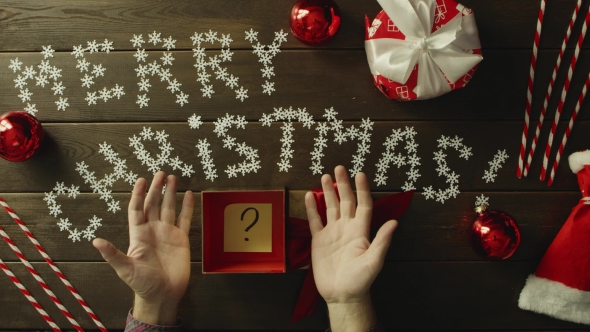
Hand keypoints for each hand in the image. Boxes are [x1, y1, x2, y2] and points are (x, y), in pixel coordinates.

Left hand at [93, 171, 193, 325]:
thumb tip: (96, 241)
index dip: (139, 195)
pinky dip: (187, 207)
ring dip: (171, 193)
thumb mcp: (125, 269)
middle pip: (153, 204)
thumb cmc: (142, 283)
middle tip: (161, 173)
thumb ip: (112, 254)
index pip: (138, 209)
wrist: (163, 295)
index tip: (142, 180)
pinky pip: (185, 220)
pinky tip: (189, 195)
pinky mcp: (181, 239)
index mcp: (138, 235)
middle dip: (157, 189)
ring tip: (173, 178)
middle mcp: (153, 230)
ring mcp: (168, 234)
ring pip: (169, 208)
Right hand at [305, 166, 396, 331]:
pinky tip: (310, 196)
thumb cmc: (361, 280)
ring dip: (327, 192)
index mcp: (361, 231)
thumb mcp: (374, 261)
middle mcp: (347, 228)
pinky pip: (315, 220)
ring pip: (330, 207)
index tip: (360, 174)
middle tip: (339, 168)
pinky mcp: (319, 240)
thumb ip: (382, 241)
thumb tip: (395, 222)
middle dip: (342, 184)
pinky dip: (312, 208)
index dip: (362, 190)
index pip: (363, 205)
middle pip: (345, 201)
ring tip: (324, 176)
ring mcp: (332, 233)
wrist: (342, 295)